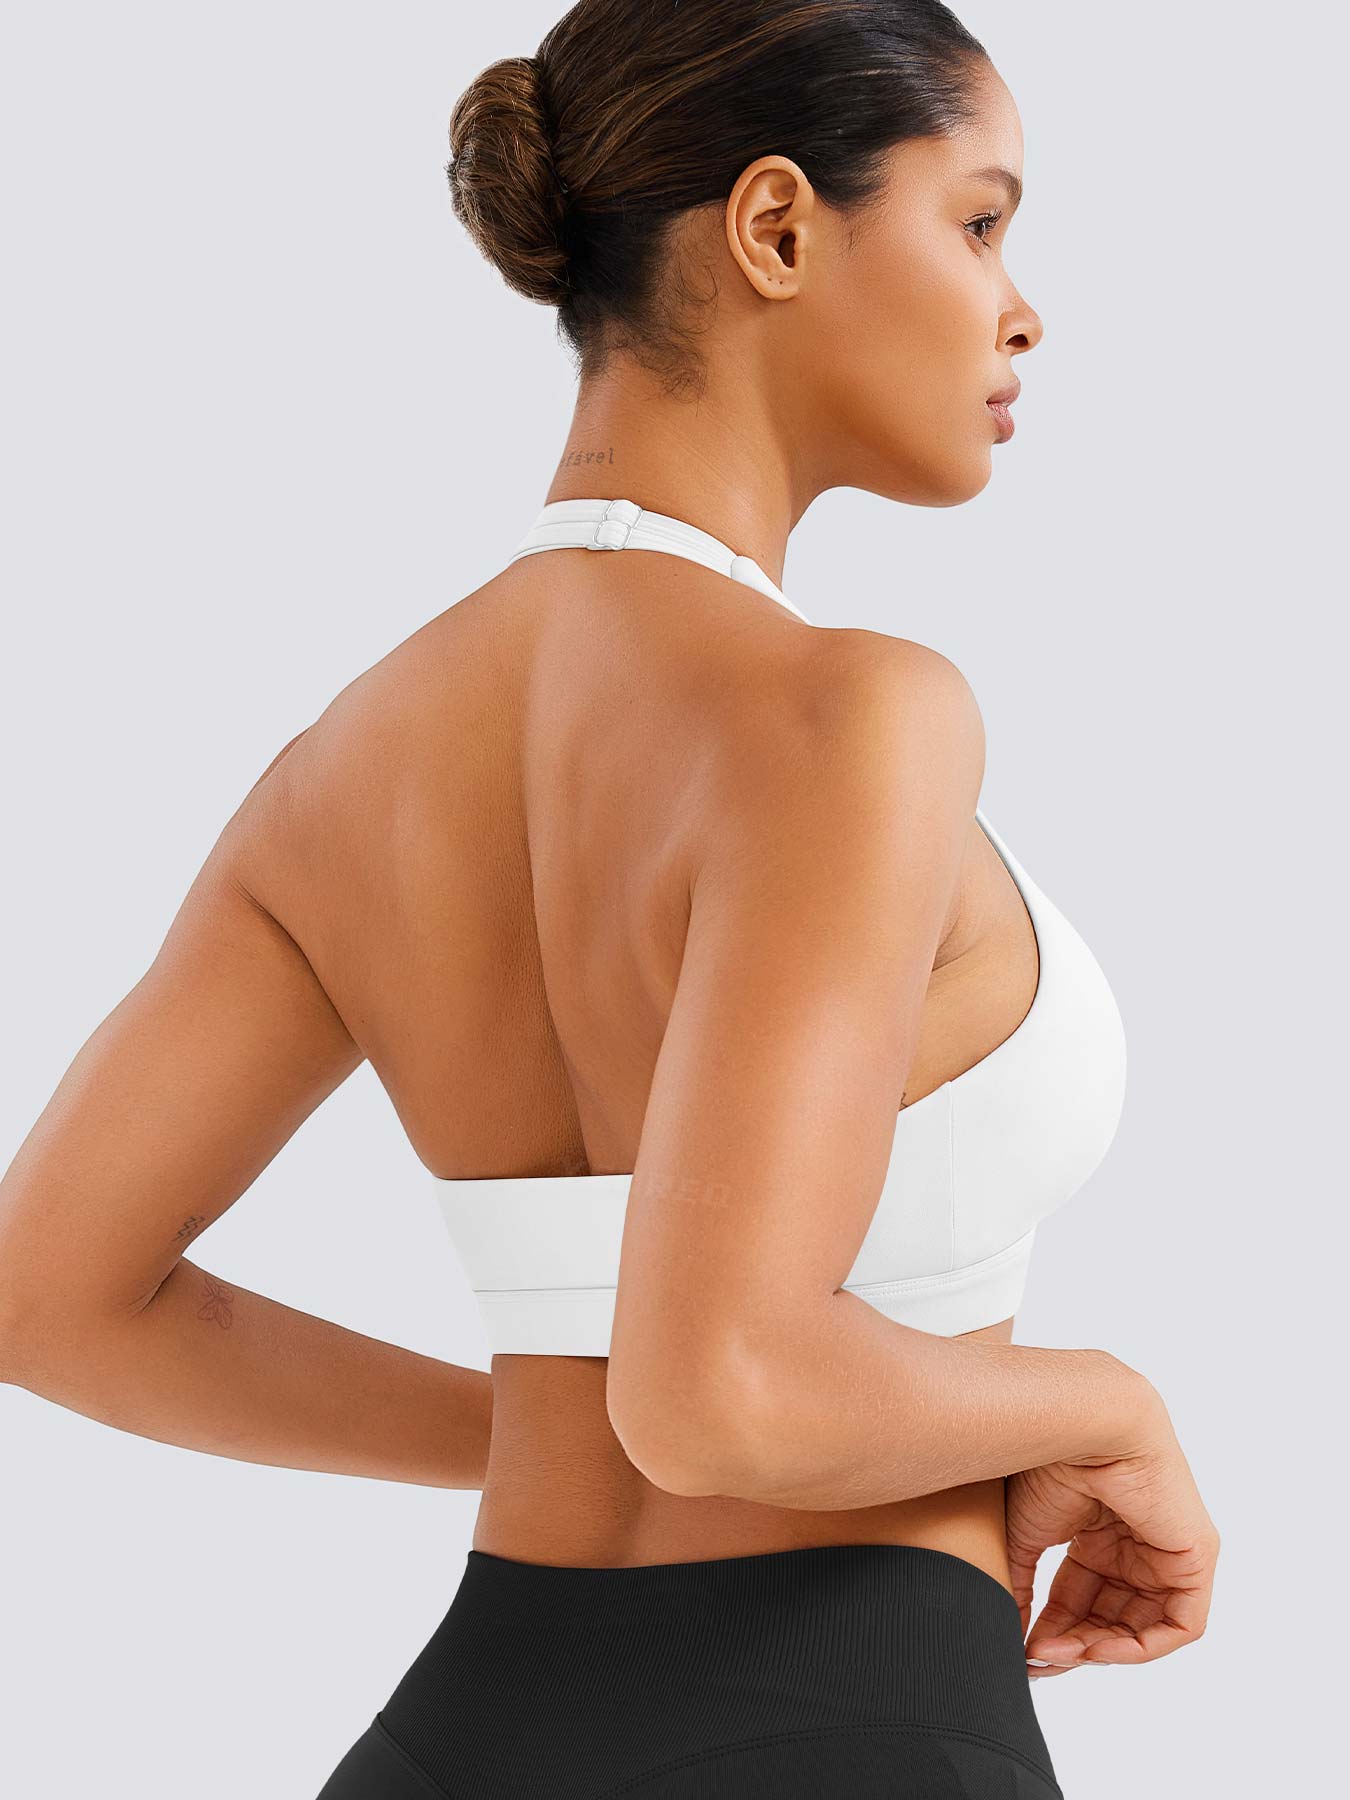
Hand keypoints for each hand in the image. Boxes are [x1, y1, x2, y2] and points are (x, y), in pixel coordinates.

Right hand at [1004, 1376, 1219, 1676]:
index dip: (1054, 1628)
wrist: (1079, 1423)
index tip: (1023, 1649)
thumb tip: (1008, 1635)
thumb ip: (1019, 1587)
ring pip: (1145, 1625)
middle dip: (1075, 1643)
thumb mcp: (1024, 1537)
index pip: (1081, 1598)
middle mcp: (1136, 1544)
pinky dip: (1141, 1645)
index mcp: (1099, 1533)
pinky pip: (1181, 1622)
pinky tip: (1097, 1646)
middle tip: (1041, 1656)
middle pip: (1111, 1616)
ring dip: (1102, 1648)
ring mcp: (1167, 1551)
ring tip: (1062, 1651)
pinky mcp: (1194, 1555)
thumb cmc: (1048, 1462)